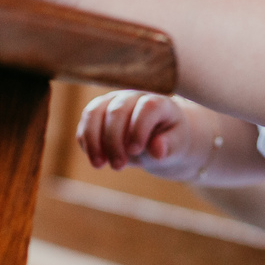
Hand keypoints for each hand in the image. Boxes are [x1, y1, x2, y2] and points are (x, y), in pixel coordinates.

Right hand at [76, 91, 206, 179]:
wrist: (160, 138)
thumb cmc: (171, 140)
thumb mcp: (178, 145)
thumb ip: (170, 146)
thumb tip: (158, 150)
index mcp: (159, 103)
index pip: (147, 108)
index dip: (139, 128)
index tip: (135, 150)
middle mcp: (134, 98)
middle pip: (117, 111)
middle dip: (114, 140)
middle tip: (118, 166)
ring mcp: (114, 102)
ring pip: (94, 112)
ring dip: (93, 140)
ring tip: (99, 164)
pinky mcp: (99, 112)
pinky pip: (86, 122)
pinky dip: (86, 141)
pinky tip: (96, 159)